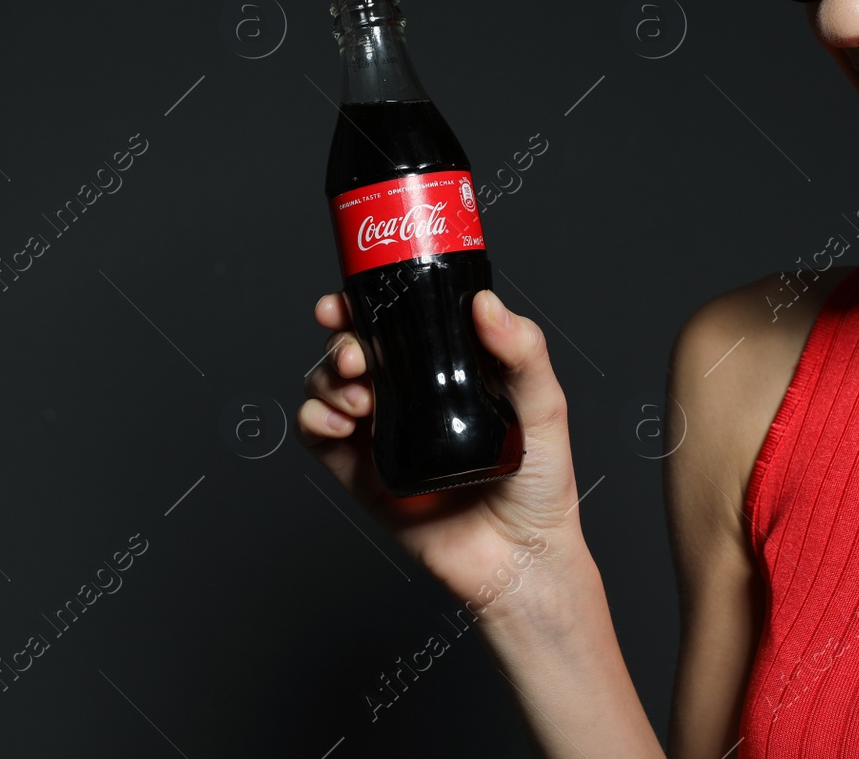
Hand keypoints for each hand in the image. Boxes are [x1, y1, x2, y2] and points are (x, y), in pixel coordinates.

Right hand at [299, 288, 588, 612]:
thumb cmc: (540, 484)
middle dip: (340, 341)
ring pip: (327, 384)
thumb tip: (485, 303)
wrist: (522, 558)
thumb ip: (523, 349)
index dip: (363, 305)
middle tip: (356, 357)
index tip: (348, 301)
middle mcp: (407, 395)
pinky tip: (338, 423)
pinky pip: (317, 436)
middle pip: (351, 347)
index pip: (394, 322)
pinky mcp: (360, 474)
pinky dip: (313, 419)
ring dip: (326, 379)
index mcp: (445, 369)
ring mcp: (380, 433)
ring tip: (358, 400)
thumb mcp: (544, 405)